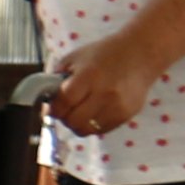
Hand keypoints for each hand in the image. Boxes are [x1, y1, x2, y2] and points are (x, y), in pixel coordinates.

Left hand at [45, 33, 162, 139]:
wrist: (140, 54)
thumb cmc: (104, 54)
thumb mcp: (76, 58)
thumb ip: (57, 78)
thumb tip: (44, 101)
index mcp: (89, 76)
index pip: (63, 103)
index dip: (54, 108)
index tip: (53, 107)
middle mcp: (104, 93)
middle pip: (73, 121)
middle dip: (65, 117)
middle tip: (66, 110)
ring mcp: (117, 106)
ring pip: (86, 129)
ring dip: (78, 123)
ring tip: (80, 111)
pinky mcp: (127, 115)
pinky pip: (101, 130)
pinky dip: (93, 124)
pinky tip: (94, 111)